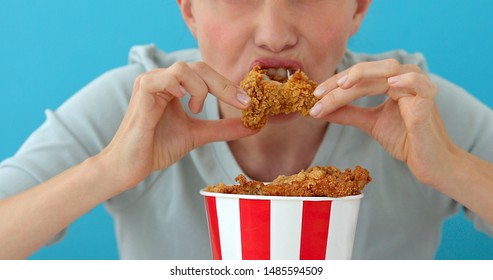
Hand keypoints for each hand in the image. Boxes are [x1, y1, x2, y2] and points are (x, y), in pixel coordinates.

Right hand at [99, 62, 257, 188]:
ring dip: (200, 88)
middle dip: (224, 84)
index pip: (205, 74)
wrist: (130, 166)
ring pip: (183, 68)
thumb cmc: (157, 147)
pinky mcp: (141, 93)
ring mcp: (150, 83)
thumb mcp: (198, 134)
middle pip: (199, 67)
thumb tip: (254, 126)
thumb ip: (223, 128)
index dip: (228, 85)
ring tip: (197, 109)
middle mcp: (162, 79)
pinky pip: (163, 78)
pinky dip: (179, 87)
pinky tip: (185, 103)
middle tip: (241, 102)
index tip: (248, 102)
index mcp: (175, 86)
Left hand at [309, 59, 458, 185]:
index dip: (335, 83)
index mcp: (391, 80)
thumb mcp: (370, 123)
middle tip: (318, 96)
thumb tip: (318, 109)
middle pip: (368, 73)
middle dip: (340, 83)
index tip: (314, 96)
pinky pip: (419, 85)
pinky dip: (406, 81)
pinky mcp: (428, 101)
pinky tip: (390, 84)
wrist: (429, 162)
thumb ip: (348, 113)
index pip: (359, 76)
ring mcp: (418, 87)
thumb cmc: (404, 139)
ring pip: (387, 73)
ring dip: (362, 78)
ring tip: (342, 86)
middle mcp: (404, 78)